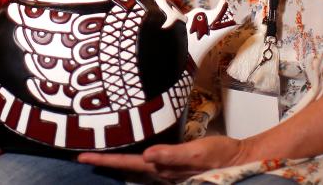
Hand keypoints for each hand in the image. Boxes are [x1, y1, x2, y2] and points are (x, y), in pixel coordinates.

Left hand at [77, 135, 248, 180]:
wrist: (241, 161)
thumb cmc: (221, 156)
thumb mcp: (198, 153)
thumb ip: (173, 155)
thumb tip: (147, 155)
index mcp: (163, 168)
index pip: (128, 164)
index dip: (105, 161)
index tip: (81, 157)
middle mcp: (162, 171)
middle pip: (127, 168)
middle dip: (106, 163)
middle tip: (82, 156)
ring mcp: (169, 171)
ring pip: (136, 168)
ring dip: (118, 162)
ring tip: (100, 156)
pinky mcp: (176, 166)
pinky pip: (150, 165)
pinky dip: (136, 161)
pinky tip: (134, 157)